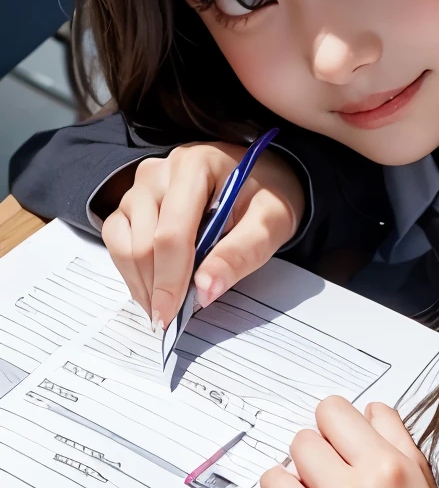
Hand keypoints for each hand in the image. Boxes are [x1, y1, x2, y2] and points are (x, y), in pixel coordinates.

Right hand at [101, 142, 304, 329]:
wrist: (262, 176)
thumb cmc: (268, 196)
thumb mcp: (271, 222)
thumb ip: (241, 253)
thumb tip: (205, 290)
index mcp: (195, 167)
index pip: (172, 233)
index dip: (170, 280)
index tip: (171, 317)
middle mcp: (159, 172)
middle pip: (143, 242)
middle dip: (155, 288)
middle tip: (170, 320)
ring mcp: (141, 186)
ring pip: (122, 244)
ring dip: (140, 283)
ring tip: (164, 308)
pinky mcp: (132, 203)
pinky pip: (117, 241)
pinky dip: (132, 270)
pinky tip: (153, 288)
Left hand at [261, 397, 438, 487]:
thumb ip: (399, 444)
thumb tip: (370, 413)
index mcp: (400, 462)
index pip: (350, 410)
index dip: (341, 427)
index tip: (341, 445)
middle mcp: (370, 475)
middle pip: (318, 425)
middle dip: (320, 446)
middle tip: (327, 473)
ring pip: (296, 449)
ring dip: (300, 468)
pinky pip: (274, 485)